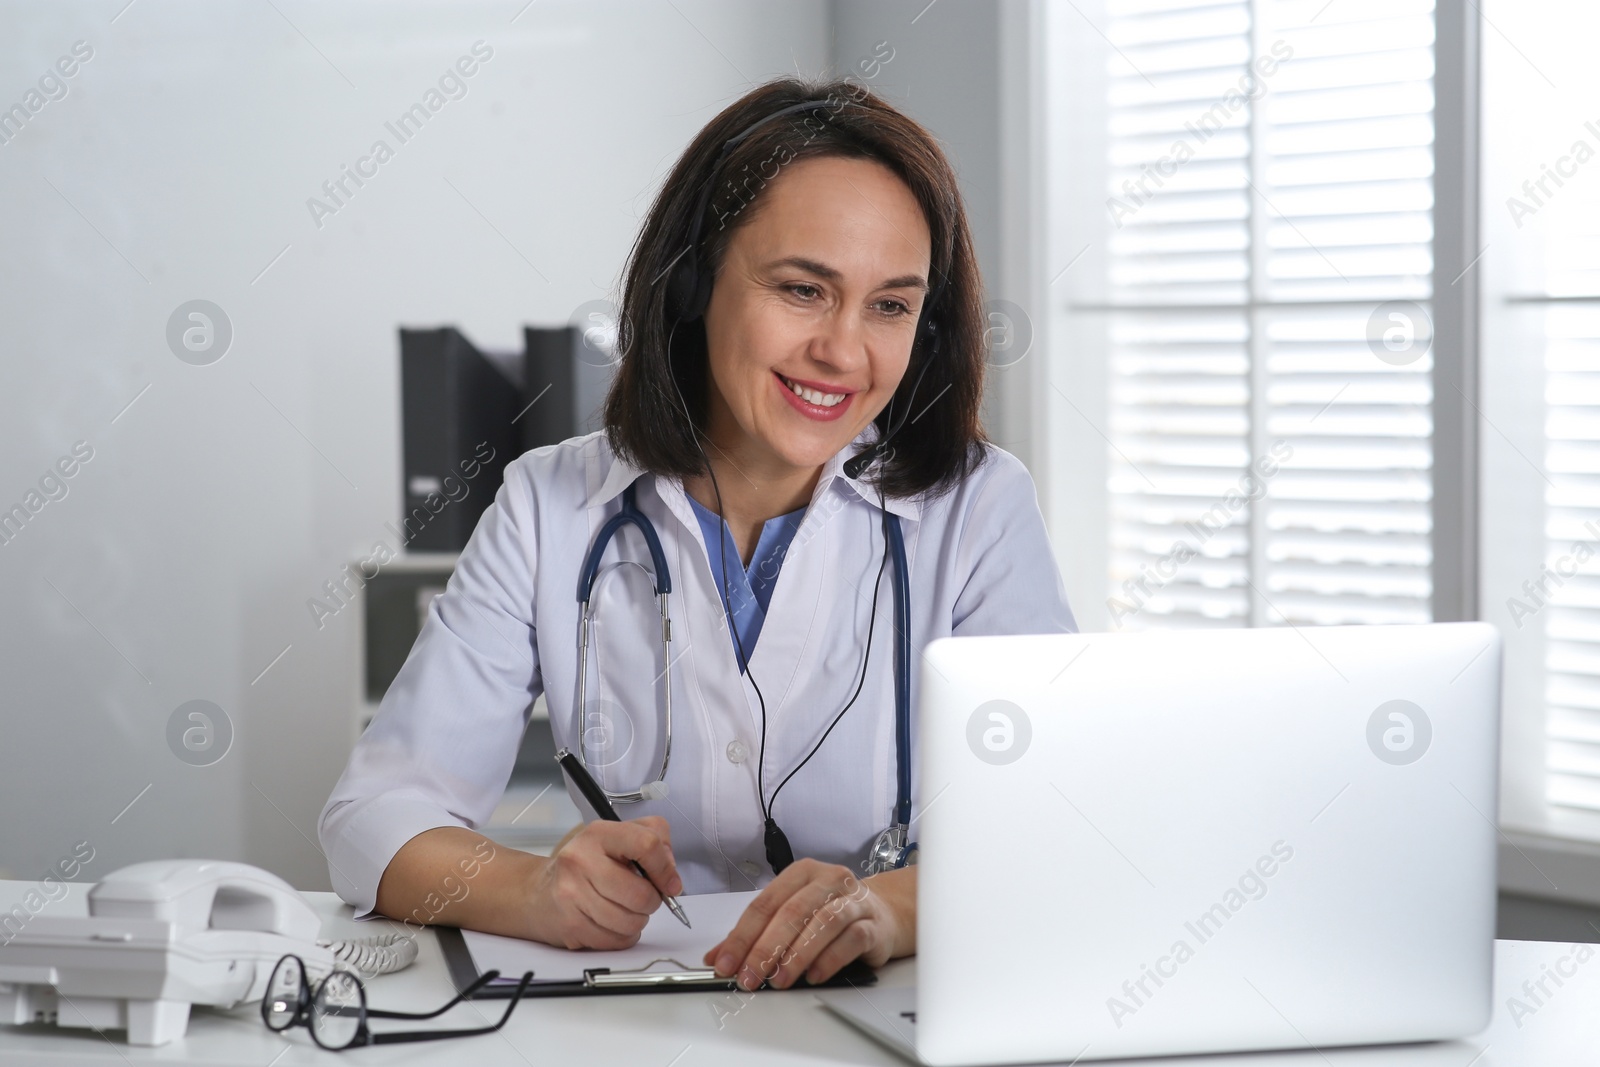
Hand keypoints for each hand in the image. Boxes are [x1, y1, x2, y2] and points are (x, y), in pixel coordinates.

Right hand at [526, 816, 682, 949]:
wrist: (538, 892)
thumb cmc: (587, 865)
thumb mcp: (618, 838)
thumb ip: (654, 840)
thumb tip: (671, 875)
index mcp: (599, 834)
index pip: (647, 845)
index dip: (666, 869)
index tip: (670, 883)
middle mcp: (581, 861)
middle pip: (641, 894)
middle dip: (652, 902)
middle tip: (644, 898)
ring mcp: (572, 894)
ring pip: (630, 922)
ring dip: (637, 921)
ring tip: (625, 909)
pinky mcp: (570, 925)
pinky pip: (616, 941)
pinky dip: (622, 936)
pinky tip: (611, 923)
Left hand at [702, 858, 913, 989]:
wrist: (883, 913)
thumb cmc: (831, 911)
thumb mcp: (791, 916)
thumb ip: (756, 934)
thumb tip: (717, 957)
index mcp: (801, 873)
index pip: (764, 903)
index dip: (741, 935)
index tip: (724, 963)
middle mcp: (828, 880)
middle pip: (791, 912)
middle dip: (765, 948)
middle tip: (750, 977)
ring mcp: (853, 900)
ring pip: (822, 923)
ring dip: (796, 955)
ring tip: (779, 980)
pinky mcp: (873, 923)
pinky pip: (851, 939)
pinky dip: (829, 959)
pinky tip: (814, 976)